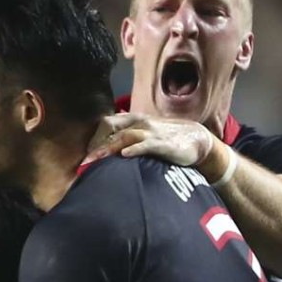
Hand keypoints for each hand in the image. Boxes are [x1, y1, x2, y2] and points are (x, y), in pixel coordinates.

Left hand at [82, 112, 214, 166]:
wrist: (197, 140)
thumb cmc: (168, 139)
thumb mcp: (146, 134)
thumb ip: (128, 138)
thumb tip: (109, 151)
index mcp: (134, 120)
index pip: (107, 124)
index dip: (94, 138)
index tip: (85, 155)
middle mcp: (140, 123)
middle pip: (111, 128)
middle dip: (96, 144)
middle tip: (84, 162)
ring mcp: (151, 132)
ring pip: (125, 136)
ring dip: (108, 148)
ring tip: (94, 160)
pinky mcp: (163, 143)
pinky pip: (146, 144)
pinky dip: (134, 148)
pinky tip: (124, 155)